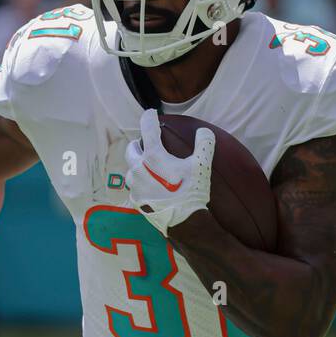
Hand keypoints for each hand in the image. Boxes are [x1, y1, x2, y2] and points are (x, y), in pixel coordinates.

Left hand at [124, 108, 214, 236]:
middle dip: (139, 143)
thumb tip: (204, 131)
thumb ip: (204, 144)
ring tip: (150, 167)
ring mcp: (135, 186)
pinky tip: (151, 185)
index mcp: (152, 156)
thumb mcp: (202, 165)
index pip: (148, 128)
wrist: (184, 223)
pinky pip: (134, 186)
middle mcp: (138, 169)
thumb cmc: (191, 192)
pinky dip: (141, 182)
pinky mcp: (135, 200)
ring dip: (138, 164)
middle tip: (148, 143)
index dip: (149, 117)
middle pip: (132, 149)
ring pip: (131, 168)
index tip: (151, 113)